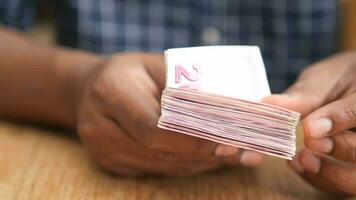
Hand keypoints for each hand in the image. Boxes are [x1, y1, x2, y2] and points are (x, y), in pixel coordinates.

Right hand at [75, 53, 262, 175]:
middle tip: (239, 150)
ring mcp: (102, 150)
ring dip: (198, 161)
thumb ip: (187, 84)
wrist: (92, 88)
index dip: (193, 139)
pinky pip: (155, 170)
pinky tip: (204, 155)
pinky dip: (183, 164)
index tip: (228, 141)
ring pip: (161, 166)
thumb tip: (229, 108)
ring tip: (228, 153)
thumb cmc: (132, 72)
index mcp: (110, 92)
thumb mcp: (157, 63)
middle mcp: (99, 126)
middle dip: (203, 152)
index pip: (155, 127)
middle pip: (160, 151)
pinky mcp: (109, 163)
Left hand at [263, 52, 355, 194]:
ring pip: (355, 176)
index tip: (310, 128)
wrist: (351, 88)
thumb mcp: (325, 79)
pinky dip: (319, 178)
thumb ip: (304, 95)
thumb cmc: (340, 78)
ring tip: (299, 160)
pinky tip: (297, 165)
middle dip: (339, 150)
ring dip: (329, 172)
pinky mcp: (350, 168)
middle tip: (307, 146)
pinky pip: (340, 183)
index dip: (338, 120)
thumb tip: (269, 104)